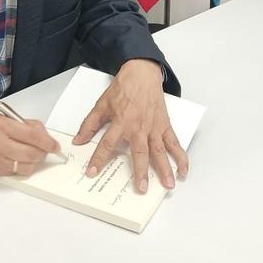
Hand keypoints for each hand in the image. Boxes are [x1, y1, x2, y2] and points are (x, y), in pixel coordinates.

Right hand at [0, 114, 60, 176]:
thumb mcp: (1, 118)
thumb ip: (23, 125)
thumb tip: (43, 135)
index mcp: (1, 125)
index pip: (32, 135)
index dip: (48, 142)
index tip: (55, 145)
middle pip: (32, 153)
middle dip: (44, 153)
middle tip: (47, 150)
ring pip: (27, 166)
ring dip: (35, 162)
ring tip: (33, 155)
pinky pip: (17, 172)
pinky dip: (24, 167)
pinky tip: (21, 160)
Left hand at [72, 59, 188, 193]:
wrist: (142, 74)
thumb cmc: (123, 88)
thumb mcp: (102, 104)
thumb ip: (90, 124)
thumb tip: (78, 140)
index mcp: (121, 122)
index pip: (107, 144)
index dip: (98, 159)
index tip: (92, 172)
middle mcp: (139, 127)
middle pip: (139, 152)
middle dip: (140, 171)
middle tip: (141, 188)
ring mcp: (154, 127)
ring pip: (160, 151)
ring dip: (165, 168)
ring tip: (168, 185)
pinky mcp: (165, 125)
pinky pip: (174, 143)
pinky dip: (181, 156)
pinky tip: (183, 170)